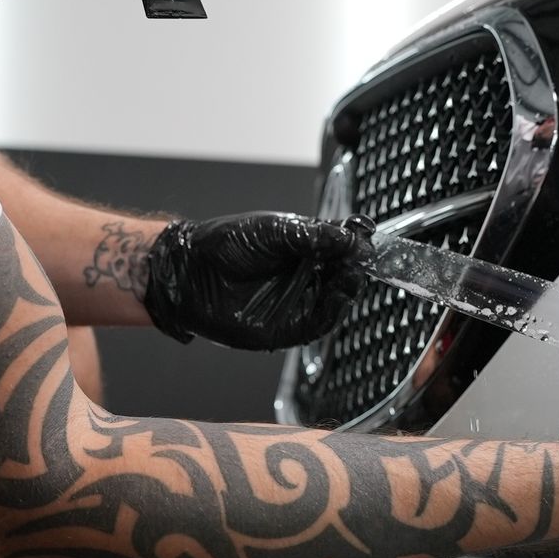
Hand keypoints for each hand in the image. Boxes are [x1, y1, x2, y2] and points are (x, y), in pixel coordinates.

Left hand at [142, 213, 374, 350]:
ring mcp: (298, 302)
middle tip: (360, 258)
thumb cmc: (225, 245)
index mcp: (304, 250)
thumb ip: (315, 235)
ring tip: (351, 274)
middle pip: (345, 275)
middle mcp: (305, 276)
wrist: (191, 271)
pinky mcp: (290, 328)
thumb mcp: (275, 229)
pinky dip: (334, 310)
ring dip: (349, 287)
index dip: (357, 245)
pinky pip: (321, 322)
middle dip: (356, 267)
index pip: (342, 249)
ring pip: (338, 300)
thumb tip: (353, 238)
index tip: (367, 240)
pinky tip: (338, 294)